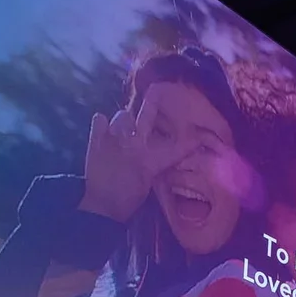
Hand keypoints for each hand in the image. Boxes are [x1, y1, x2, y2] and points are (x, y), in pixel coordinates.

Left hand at [78, 88, 181, 221]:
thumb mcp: (148, 184)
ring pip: (122, 117)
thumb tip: (162, 155)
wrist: (102, 207)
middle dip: (153, 103)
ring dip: (125, 121)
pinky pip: (99, 121)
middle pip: (147, 119)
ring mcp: (114, 142)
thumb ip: (156, 166)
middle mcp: (134, 146)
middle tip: (157, 89)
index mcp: (150, 160)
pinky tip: (103, 125)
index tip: (199, 134)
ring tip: (124, 128)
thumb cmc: (128, 200)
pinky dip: (101, 122)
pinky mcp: (96, 143)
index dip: (188, 141)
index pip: (174, 147)